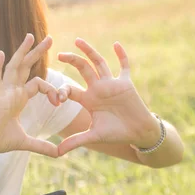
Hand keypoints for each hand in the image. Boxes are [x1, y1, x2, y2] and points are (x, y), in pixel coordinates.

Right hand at [0, 34, 60, 156]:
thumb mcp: (26, 142)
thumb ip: (42, 146)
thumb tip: (59, 154)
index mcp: (18, 97)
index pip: (38, 84)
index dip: (51, 90)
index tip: (59, 101)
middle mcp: (12, 90)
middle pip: (26, 66)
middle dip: (37, 52)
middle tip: (50, 38)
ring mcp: (4, 92)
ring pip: (15, 67)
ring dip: (23, 51)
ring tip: (31, 36)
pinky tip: (2, 53)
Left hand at [56, 38, 161, 155]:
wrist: (138, 134)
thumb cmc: (116, 134)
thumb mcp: (93, 136)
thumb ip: (75, 142)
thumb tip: (57, 153)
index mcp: (87, 99)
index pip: (70, 90)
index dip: (61, 91)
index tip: (56, 98)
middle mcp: (97, 88)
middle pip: (82, 69)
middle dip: (71, 61)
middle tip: (59, 54)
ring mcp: (111, 84)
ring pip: (98, 63)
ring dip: (89, 51)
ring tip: (77, 40)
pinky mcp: (126, 83)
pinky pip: (124, 66)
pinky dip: (121, 55)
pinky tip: (115, 44)